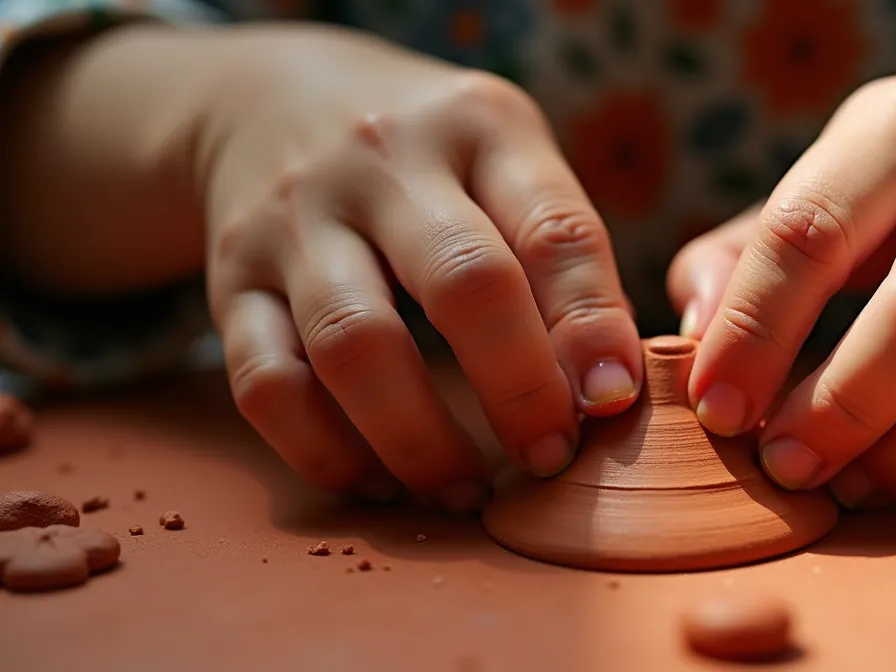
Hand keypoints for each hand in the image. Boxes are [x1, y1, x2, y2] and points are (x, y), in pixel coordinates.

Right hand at [200, 26, 641, 508]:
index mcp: (480, 129)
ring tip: (466, 494)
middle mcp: (384, 164)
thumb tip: (610, 387)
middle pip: (463, 282)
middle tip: (550, 459)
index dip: (592, 325)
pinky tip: (378, 484)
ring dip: (420, 441)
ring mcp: (296, 220)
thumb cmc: (430, 156)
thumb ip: (562, 255)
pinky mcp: (230, 280)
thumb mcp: (507, 159)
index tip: (613, 400)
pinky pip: (266, 383)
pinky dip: (325, 451)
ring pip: (354, 344)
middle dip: (519, 389)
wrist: (269, 101)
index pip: (554, 230)